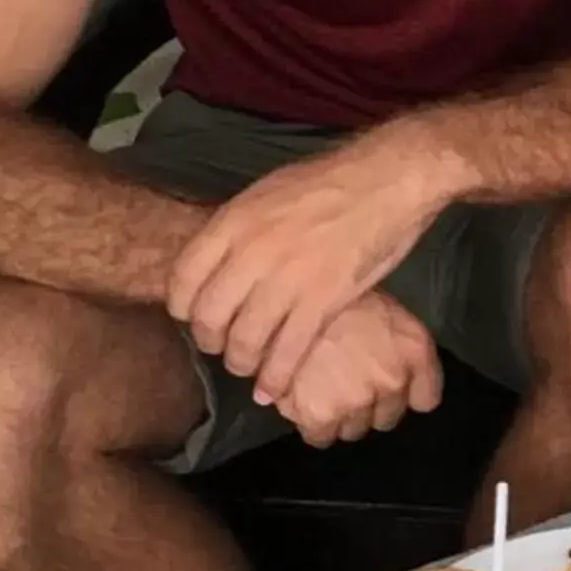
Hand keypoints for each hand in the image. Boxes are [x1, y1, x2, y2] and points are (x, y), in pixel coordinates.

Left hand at [167, 124, 447, 403]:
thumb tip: (221, 256)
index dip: (183, 308)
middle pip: (210, 317)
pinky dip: (276, 378)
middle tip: (222, 347)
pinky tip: (273, 390)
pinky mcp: (322, 302)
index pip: (184, 279)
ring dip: (242, 363)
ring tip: (248, 368)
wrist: (387, 179)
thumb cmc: (330, 181)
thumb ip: (240, 227)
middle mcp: (251, 253)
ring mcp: (287, 280)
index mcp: (234, 221)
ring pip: (244, 341)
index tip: (193, 317)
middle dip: (211, 342)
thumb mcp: (267, 192)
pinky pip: (287, 352)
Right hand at [271, 291, 444, 447]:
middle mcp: (393, 381)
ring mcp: (358, 401)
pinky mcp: (322, 415)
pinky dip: (311, 426)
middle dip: (368, 406)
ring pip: (353, 430)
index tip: (387, 387)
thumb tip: (396, 385)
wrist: (290, 294)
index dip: (405, 395)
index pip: (426, 400)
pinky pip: (321, 437)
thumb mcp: (383, 308)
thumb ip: (398, 348)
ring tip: (320, 389)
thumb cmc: (337, 294)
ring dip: (340, 417)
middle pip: (387, 418)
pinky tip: (302, 402)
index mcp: (415, 351)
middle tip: (345, 382)